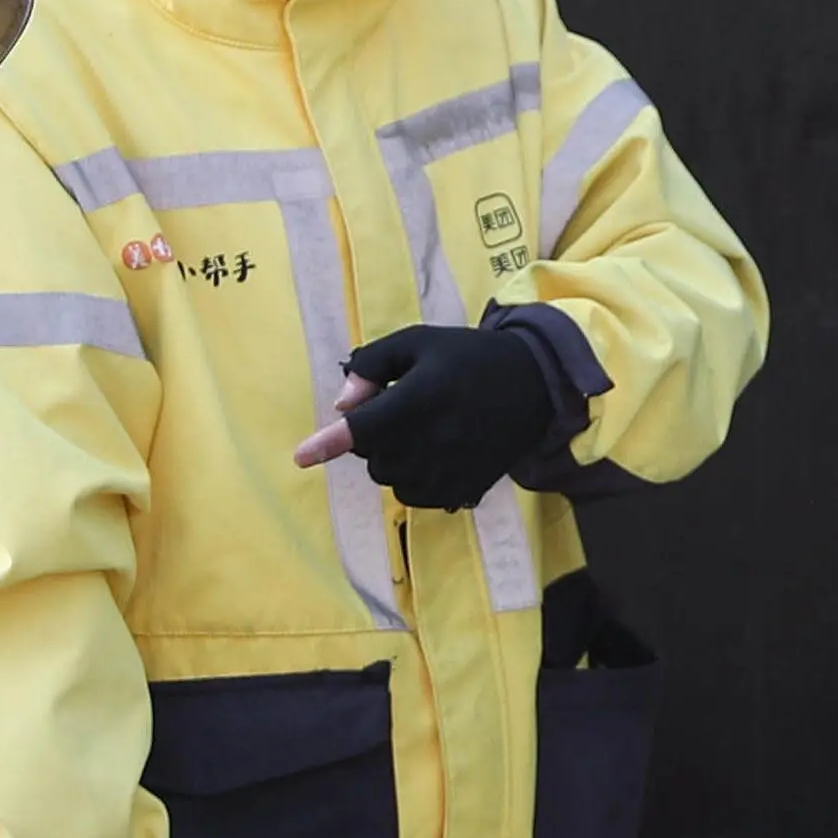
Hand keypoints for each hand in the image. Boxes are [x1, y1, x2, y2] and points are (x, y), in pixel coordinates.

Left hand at [295, 316, 578, 509]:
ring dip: (392, 459)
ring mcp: (451, 469)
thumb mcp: (420, 341)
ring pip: (391, 479)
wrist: (536, 384)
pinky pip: (415, 497)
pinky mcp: (464, 488)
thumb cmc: (470, 357)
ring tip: (419, 432)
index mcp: (421, 398)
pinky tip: (431, 455)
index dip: (329, 443)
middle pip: (373, 457)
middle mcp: (434, 440)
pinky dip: (412, 479)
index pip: (365, 428)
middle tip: (400, 410)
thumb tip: (343, 404)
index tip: (302, 457)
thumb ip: (373, 365)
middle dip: (374, 436)